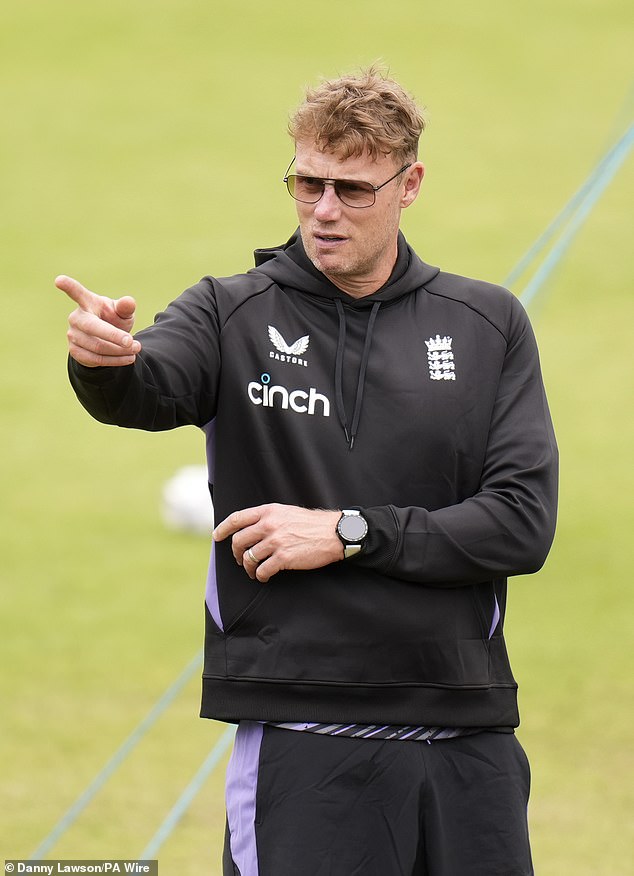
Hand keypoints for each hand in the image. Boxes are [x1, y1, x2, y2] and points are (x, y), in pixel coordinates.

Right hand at [55, 274, 141, 366]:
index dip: (68, 286)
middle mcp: (76, 318)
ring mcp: (73, 335)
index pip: (77, 293)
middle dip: (113, 336)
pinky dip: (115, 360)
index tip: (59, 280)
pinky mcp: (75, 352)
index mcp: (88, 303)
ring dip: (120, 351)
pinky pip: (97, 359)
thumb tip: (129, 302)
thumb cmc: (113, 320)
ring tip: (136, 349)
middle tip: (132, 342)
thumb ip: (125, 308)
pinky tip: (128, 358)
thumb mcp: (122, 313)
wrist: (107, 341)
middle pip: (92, 327)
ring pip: (98, 346)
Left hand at [212, 503, 343, 582]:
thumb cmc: (312, 524)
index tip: (217, 536)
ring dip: (248, 568)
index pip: (237, 518)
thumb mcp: (287, 512)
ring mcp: (275, 541)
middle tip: (241, 560)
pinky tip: (264, 577)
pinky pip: (262, 570)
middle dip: (237, 553)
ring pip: (248, 558)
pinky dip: (260, 576)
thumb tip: (252, 530)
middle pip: (239, 541)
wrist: (334, 533)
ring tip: (253, 571)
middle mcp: (269, 524)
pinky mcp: (283, 558)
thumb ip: (269, 518)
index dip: (223, 528)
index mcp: (268, 511)